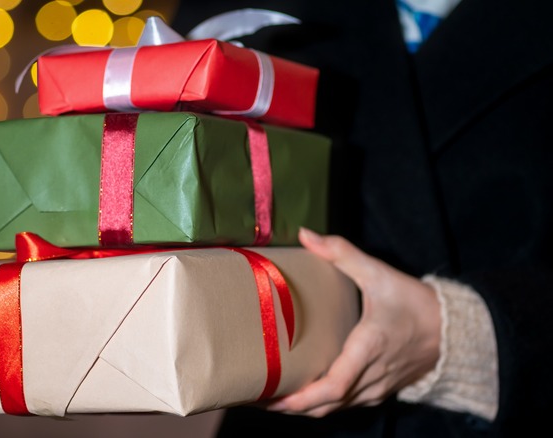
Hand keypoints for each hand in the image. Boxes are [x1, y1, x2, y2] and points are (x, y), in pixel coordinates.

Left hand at [267, 227, 441, 416]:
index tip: (273, 397)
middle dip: (290, 407)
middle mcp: (371, 376)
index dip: (302, 398)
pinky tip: (301, 393)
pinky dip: (321, 405)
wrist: (456, 331)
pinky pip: (346, 405)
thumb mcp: (379, 273)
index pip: (333, 386)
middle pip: (326, 406)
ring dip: (303, 408)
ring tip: (270, 396)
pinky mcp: (379, 390)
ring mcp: (376, 388)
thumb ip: (342, 253)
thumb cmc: (416, 303)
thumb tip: (306, 234)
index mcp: (368, 349)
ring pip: (335, 409)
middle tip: (256, 396)